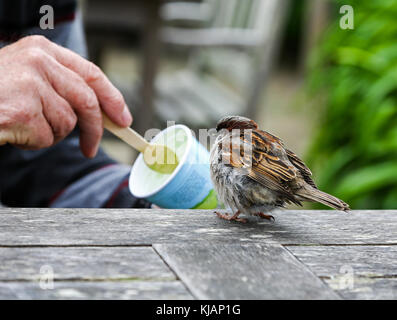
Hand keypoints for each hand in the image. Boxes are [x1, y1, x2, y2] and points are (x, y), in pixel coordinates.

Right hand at [0, 35, 132, 157]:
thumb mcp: (28, 79)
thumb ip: (61, 87)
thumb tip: (102, 112)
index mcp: (43, 50)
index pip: (92, 73)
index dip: (112, 97)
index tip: (124, 118)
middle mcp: (38, 61)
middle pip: (87, 100)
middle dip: (95, 129)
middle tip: (91, 148)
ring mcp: (29, 83)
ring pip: (67, 123)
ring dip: (50, 134)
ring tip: (25, 125)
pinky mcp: (22, 109)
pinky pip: (47, 137)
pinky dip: (35, 142)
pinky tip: (15, 132)